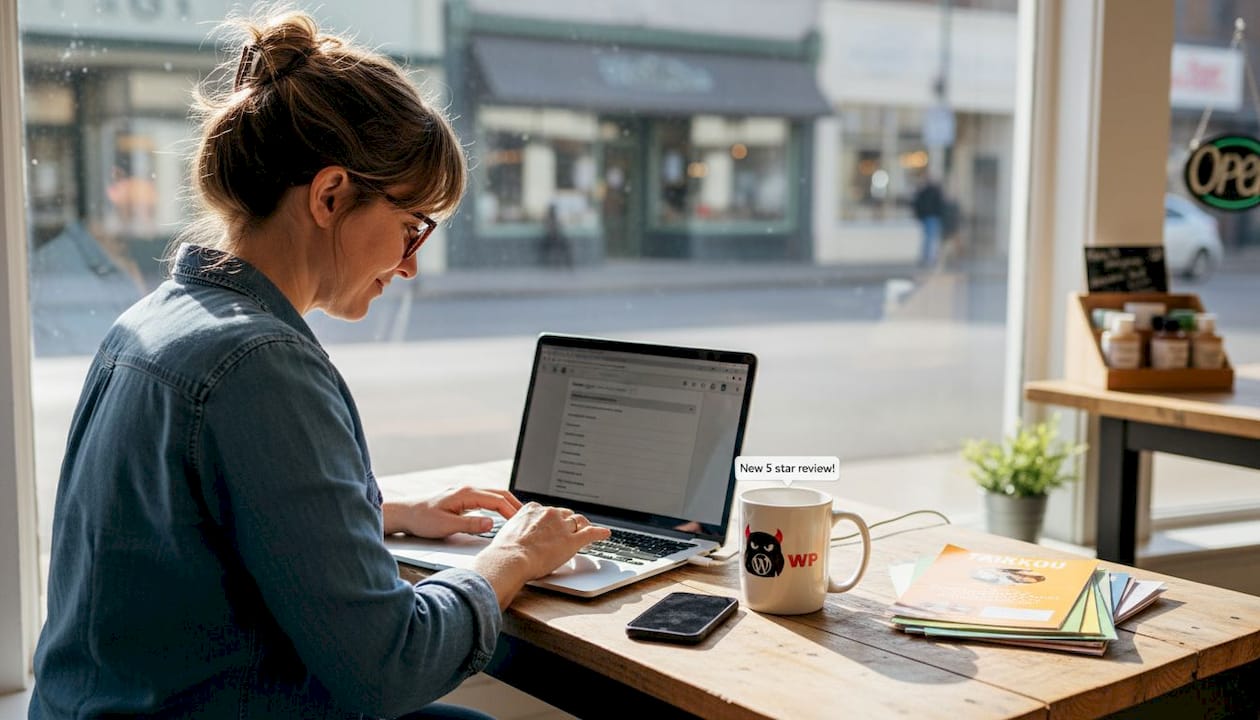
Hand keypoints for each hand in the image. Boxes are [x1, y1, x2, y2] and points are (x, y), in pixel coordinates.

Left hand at [382, 486, 521, 538]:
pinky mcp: (463, 499)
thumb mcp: (446, 525)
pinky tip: (501, 515)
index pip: (497, 500)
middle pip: (499, 494)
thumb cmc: (422, 519)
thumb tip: (491, 524)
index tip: (521, 523)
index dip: (512, 511)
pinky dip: (498, 505)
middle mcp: (468, 490)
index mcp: (466, 493)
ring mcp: (466, 493)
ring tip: (519, 517)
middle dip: (515, 505)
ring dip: (507, 505)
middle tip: (528, 518)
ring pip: (494, 495)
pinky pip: (486, 500)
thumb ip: (470, 524)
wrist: (405, 513)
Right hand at [472, 502, 610, 608]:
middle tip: (570, 531)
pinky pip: (590, 533)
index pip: (549, 511)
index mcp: (532, 509)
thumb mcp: (508, 532)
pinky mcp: (571, 540)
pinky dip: (600, 533)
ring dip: (582, 527)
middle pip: (565, 515)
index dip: (554, 520)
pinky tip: (605, 534)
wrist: (509, 560)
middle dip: (568, 523)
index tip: (555, 525)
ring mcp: (561, 526)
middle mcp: (549, 513)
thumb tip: (516, 536)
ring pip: (578, 522)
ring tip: (587, 531)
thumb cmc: (504, 552)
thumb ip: (518, 529)